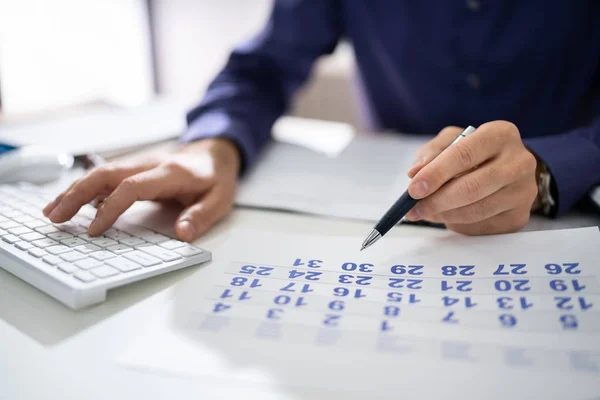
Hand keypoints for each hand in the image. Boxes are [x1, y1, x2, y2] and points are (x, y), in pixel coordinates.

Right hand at [43, 138, 240, 241]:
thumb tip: (182, 234)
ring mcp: (139, 163)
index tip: (94, 230)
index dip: (110, 208)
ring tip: (51, 212)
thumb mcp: (220, 199)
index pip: (131, 188)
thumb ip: (201, 216)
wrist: (216, 152)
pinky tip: (71, 205)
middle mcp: (148, 164)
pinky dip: (85, 189)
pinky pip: (105, 177)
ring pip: (100, 173)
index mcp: (169, 173)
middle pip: (105, 174)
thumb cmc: (216, 177)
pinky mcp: (134, 168)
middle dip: (76, 194)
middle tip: (54, 217)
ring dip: (74, 191)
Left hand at [404, 121, 537, 234]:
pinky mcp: (519, 216)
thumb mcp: (452, 140)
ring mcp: (523, 192)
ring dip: (443, 215)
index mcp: (501, 134)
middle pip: (472, 187)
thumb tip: (415, 173)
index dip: (436, 174)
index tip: (413, 189)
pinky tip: (447, 216)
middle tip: (413, 208)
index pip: (465, 154)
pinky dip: (458, 224)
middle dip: (436, 201)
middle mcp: (519, 162)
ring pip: (476, 211)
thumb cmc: (475, 153)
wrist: (508, 170)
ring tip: (425, 213)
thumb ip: (432, 152)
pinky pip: (481, 226)